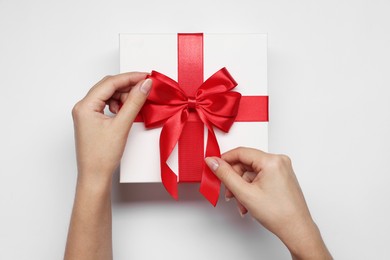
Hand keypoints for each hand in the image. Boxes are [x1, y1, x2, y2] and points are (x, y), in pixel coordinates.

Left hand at [72, 72, 151, 185]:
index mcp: (85, 106)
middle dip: (128, 86)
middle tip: (145, 89)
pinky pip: (107, 105)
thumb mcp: (121, 126)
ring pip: (108, 95)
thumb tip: (145, 85)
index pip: (110, 83)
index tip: (146, 77)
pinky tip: (127, 111)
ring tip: (136, 104)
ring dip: (124, 96)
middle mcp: (83, 107)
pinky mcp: (92, 120)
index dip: (130, 78)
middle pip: (108, 87)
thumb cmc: (102, 156)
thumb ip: (134, 102)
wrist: (95, 176)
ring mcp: (87, 114)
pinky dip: (119, 105)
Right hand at [205, 147, 331, 259]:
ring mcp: (281, 169)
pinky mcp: (282, 177)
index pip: (241, 152)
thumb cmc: (278, 214)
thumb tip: (214, 162)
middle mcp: (279, 161)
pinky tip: (249, 202)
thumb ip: (225, 175)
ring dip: (242, 187)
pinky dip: (251, 188)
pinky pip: (260, 177)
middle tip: (229, 193)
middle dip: (235, 179)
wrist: (296, 229)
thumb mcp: (244, 193)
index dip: (224, 160)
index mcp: (272, 161)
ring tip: (241, 203)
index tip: (214, 166)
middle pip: (246, 163)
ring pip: (252, 172)